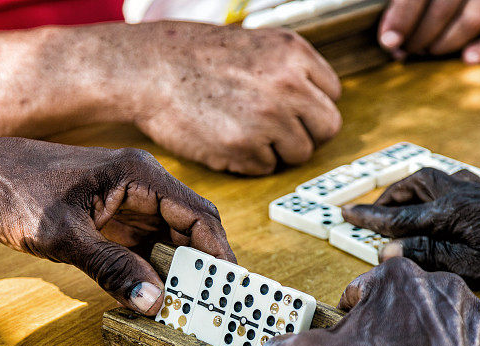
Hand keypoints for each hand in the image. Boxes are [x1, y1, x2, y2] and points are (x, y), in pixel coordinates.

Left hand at [0, 136, 233, 314]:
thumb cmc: (15, 194)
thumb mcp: (65, 237)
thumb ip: (112, 269)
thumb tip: (154, 303)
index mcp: (140, 175)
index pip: (197, 214)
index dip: (218, 250)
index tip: (230, 284)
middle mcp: (141, 183)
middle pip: (189, 225)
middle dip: (202, 263)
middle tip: (213, 300)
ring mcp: (127, 198)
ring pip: (169, 236)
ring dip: (178, 267)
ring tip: (190, 301)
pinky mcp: (112, 214)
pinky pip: (146, 242)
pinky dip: (154, 266)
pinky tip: (155, 291)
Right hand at [132, 22, 341, 174]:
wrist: (147, 68)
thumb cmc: (194, 56)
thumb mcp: (256, 45)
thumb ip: (290, 70)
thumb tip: (315, 101)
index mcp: (293, 53)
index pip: (332, 94)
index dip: (311, 105)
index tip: (294, 109)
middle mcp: (288, 84)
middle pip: (327, 127)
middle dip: (306, 132)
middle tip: (278, 129)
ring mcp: (269, 118)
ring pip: (300, 152)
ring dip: (278, 149)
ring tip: (245, 130)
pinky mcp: (245, 148)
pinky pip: (267, 167)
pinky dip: (249, 160)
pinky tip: (226, 138)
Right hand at [341, 168, 479, 289]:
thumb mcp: (475, 265)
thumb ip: (430, 255)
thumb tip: (388, 251)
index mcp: (449, 213)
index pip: (398, 216)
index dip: (370, 218)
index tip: (345, 214)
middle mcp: (459, 194)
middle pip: (414, 184)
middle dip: (390, 196)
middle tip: (374, 212)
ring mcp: (479, 191)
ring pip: (434, 178)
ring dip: (412, 189)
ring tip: (402, 207)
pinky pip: (456, 182)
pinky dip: (439, 189)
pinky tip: (445, 204)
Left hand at [378, 0, 479, 63]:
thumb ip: (400, 7)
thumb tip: (390, 40)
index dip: (402, 18)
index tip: (389, 42)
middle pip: (443, 9)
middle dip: (420, 37)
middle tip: (406, 50)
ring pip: (470, 22)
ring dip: (444, 44)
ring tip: (428, 52)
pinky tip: (468, 59)